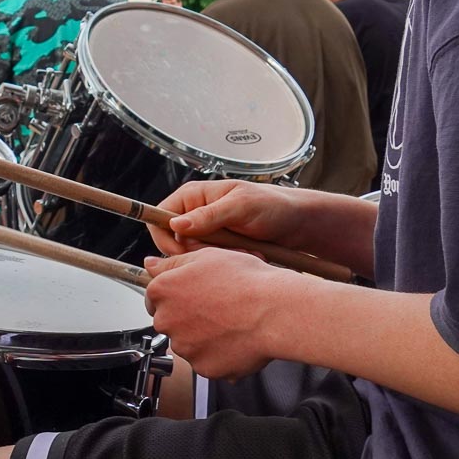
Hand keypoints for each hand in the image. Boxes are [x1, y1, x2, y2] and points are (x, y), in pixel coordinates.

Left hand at [142, 248, 301, 379]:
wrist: (274, 311)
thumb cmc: (245, 281)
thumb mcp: (206, 256)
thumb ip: (172, 263)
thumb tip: (151, 264)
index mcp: (163, 291)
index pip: (155, 297)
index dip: (176, 294)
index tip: (193, 295)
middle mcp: (167, 321)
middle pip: (170, 322)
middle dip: (188, 317)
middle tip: (217, 308)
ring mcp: (185, 348)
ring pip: (189, 344)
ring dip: (203, 337)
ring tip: (231, 323)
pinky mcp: (204, 368)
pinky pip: (207, 362)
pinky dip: (219, 355)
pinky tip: (237, 339)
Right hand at [148, 181, 306, 255]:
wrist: (298, 223)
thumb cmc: (273, 206)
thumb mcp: (241, 207)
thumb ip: (208, 215)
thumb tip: (176, 224)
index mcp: (194, 196)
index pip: (160, 218)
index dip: (166, 239)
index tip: (184, 253)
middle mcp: (196, 213)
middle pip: (174, 241)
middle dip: (196, 252)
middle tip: (223, 253)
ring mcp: (207, 231)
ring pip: (192, 255)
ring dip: (213, 258)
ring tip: (241, 252)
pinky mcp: (219, 247)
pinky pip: (209, 261)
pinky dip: (224, 263)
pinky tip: (243, 256)